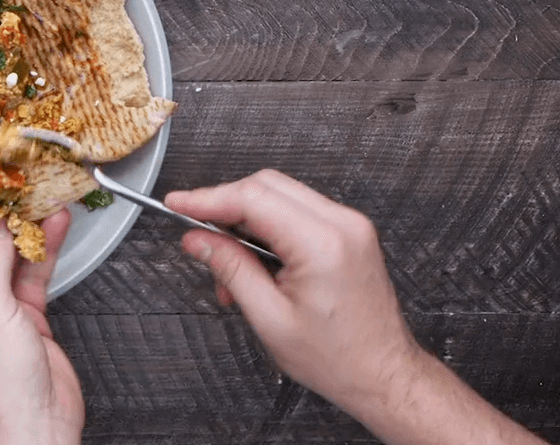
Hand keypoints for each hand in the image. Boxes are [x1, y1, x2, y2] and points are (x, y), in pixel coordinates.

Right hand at [165, 169, 420, 410]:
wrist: (382, 373)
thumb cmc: (339, 358)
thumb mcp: (269, 318)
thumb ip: (230, 269)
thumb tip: (198, 239)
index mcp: (323, 244)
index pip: (252, 198)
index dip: (207, 199)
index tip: (177, 203)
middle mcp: (342, 225)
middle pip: (265, 186)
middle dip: (224, 205)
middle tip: (197, 233)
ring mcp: (350, 225)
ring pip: (279, 195)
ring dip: (245, 220)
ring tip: (228, 264)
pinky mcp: (348, 232)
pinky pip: (297, 211)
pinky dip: (267, 227)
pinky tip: (254, 260)